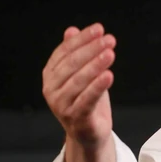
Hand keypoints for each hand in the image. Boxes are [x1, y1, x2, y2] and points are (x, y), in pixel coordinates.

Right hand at [42, 23, 116, 146]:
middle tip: (109, 39)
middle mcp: (52, 89)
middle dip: (91, 49)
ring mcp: (61, 105)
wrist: (89, 132)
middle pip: (71, 64)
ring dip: (95, 65)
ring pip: (79, 81)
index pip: (64, 52)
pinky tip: (109, 75)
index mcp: (51, 75)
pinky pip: (87, 99)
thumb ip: (76, 53)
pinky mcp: (75, 118)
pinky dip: (98, 87)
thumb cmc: (86, 100)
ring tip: (110, 53)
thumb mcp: (83, 74)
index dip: (82, 39)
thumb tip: (71, 30)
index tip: (99, 29)